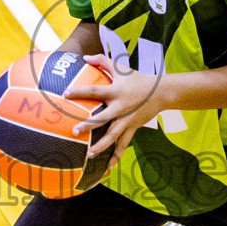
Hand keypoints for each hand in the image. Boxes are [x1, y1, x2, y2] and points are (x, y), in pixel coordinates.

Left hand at [66, 53, 159, 167]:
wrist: (160, 93)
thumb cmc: (137, 79)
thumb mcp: (121, 67)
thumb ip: (102, 60)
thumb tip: (84, 57)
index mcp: (115, 91)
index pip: (94, 90)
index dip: (80, 91)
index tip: (65, 94)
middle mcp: (120, 107)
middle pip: (102, 118)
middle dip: (88, 125)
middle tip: (74, 132)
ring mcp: (127, 120)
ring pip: (113, 136)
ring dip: (101, 146)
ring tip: (89, 155)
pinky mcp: (132, 129)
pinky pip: (123, 145)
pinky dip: (116, 157)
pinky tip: (107, 168)